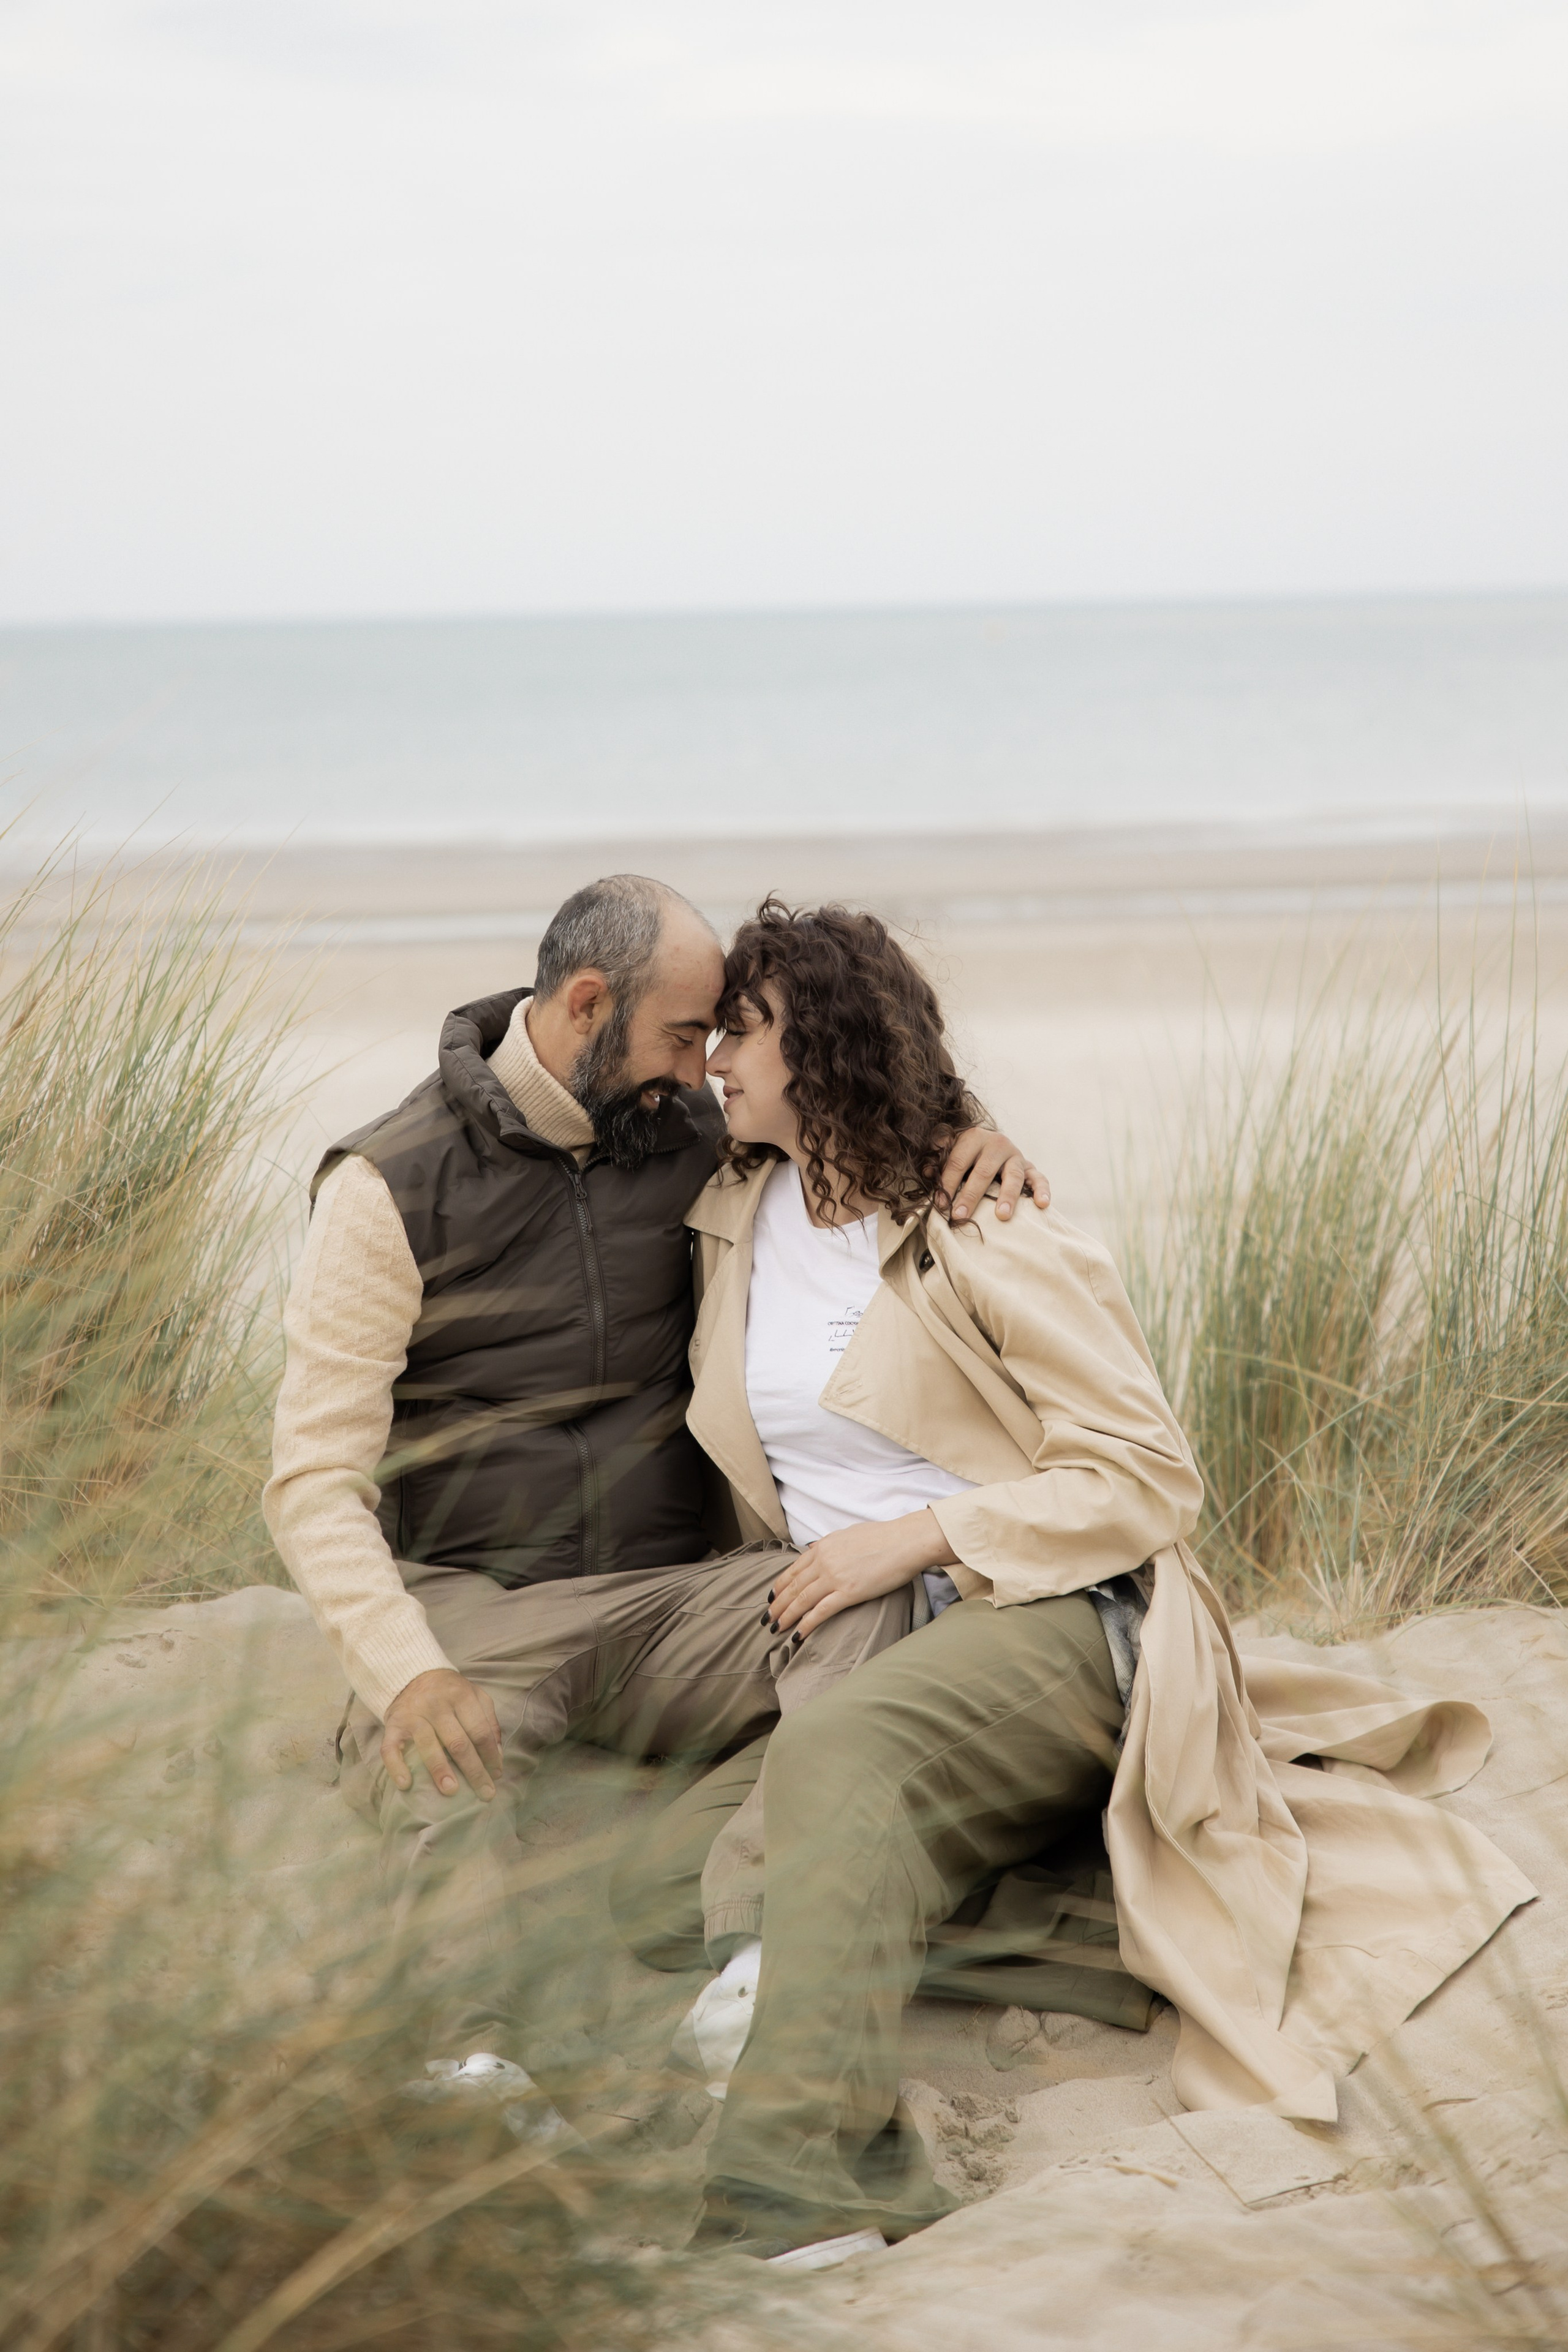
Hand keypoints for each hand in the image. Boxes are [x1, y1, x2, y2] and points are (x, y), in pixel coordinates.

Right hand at [380, 1668, 503, 1800]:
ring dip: (440, 1770)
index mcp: (461, 1696)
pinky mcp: (393, 1725)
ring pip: (428, 1745)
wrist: (411, 1675)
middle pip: (458, 1741)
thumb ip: (489, 1721)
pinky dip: (397, 1767)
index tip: (496, 1775)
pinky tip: (406, 1784)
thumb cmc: (450, 1692)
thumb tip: (498, 1756)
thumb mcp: (475, 1696)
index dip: (491, 1755)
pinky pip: (391, 1748)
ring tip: (451, 1791)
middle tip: (484, 1793)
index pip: (480, 1730)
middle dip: (473, 1770)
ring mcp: (413, 1715)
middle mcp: (436, 1704)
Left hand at [767, 1510, 958, 1640]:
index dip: (779, 1586)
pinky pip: (821, 1611)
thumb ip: (830, 1545)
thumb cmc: (884, 1537)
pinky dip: (806, 1624)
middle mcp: (824, 1561)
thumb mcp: (849, 1534)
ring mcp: (835, 1577)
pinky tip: (797, 1634)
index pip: (793, 1569)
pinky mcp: (849, 1592)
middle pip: (793, 1587)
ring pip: (802, 1600)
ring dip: (786, 1616)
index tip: (771, 1597)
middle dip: (777, 1605)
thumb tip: (817, 1549)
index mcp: (823, 1547)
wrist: (907, 1540)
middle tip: (766, 1619)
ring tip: (775, 1628)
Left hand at [939, 1127, 1050, 1223]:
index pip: (958, 1161)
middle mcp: (997, 1143)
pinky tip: (1042, 1204)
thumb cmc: (968, 1153)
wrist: (993, 1143)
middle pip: (984, 1171)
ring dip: (1007, 1196)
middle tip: (961, 1216)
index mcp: (974, 1137)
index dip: (947, 1183)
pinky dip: (1042, 1190)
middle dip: (971, 1195)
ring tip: (1001, 1215)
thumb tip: (926, 1172)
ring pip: (1013, 1175)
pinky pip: (1039, 1178)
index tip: (940, 1204)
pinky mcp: (1030, 1167)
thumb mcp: (952, 1149)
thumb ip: (939, 1158)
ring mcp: (1016, 1155)